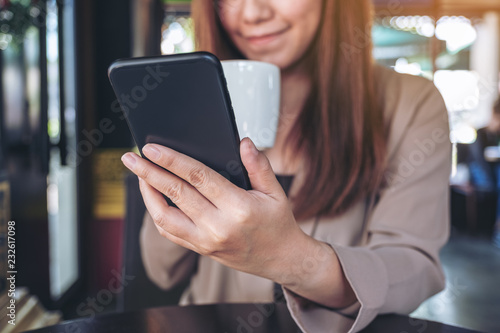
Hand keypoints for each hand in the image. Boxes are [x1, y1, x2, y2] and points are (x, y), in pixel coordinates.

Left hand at [121, 138, 308, 282]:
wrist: (280, 259)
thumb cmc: (278, 223)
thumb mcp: (275, 192)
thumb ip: (259, 166)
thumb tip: (243, 143)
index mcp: (238, 207)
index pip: (197, 177)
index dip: (172, 160)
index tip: (151, 148)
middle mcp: (218, 226)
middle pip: (175, 193)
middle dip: (149, 173)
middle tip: (131, 157)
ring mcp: (206, 241)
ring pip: (165, 217)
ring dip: (148, 194)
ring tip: (139, 176)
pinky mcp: (200, 249)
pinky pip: (170, 232)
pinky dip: (156, 214)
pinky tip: (153, 198)